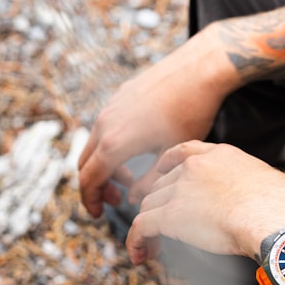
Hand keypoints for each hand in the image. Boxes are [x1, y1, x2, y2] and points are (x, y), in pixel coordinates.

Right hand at [77, 27, 236, 217]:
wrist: (198, 69)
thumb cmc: (190, 113)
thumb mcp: (172, 155)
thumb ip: (150, 182)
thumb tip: (134, 199)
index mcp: (114, 143)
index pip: (89, 180)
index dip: (91, 201)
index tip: (99, 215)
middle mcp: (105, 124)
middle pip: (86, 163)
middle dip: (98, 186)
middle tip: (118, 199)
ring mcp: (111, 107)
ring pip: (96, 143)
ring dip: (108, 165)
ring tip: (132, 176)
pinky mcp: (121, 96)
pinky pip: (106, 126)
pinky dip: (113, 144)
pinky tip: (138, 149)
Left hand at [124, 141, 284, 265]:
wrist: (276, 217)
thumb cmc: (284, 207)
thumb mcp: (266, 183)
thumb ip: (249, 188)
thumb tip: (259, 206)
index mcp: (220, 155)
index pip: (183, 152)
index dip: (167, 164)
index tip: (160, 172)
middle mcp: (196, 167)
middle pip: (162, 184)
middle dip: (158, 205)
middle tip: (160, 227)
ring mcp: (181, 189)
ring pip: (149, 206)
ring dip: (147, 226)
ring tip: (150, 247)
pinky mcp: (171, 215)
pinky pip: (142, 226)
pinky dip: (136, 240)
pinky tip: (139, 253)